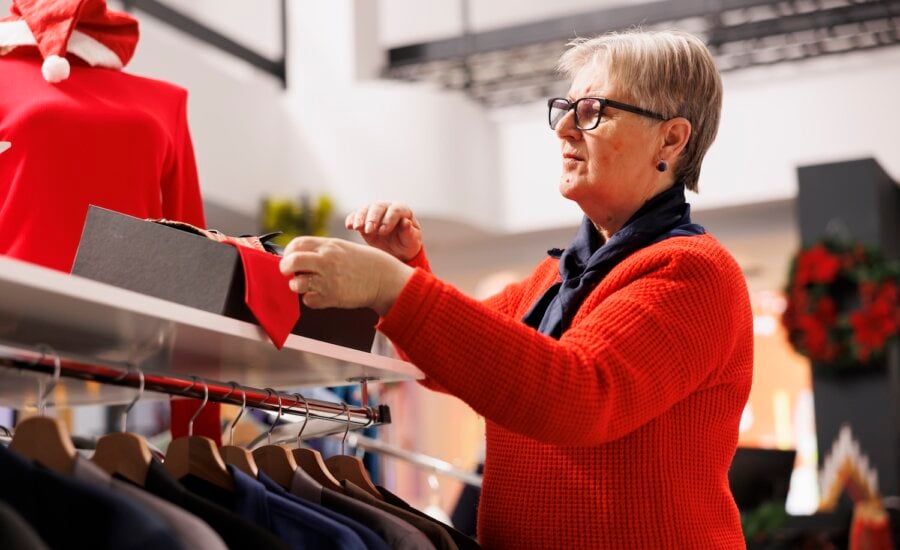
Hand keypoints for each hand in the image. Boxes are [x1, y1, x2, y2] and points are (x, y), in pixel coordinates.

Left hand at [279, 236, 413, 314]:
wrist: (384, 278)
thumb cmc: (363, 262)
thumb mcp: (341, 247)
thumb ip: (320, 249)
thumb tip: (296, 255)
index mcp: (328, 245)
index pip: (296, 244)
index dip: (288, 252)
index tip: (290, 258)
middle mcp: (327, 261)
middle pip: (291, 262)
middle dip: (285, 268)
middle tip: (289, 272)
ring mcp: (329, 280)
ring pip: (297, 283)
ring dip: (297, 285)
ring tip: (306, 284)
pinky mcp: (333, 297)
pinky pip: (309, 300)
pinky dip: (311, 299)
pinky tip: (319, 294)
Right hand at [345, 202, 422, 261]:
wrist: (398, 251)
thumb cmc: (407, 244)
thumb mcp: (412, 241)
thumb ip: (409, 232)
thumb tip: (406, 222)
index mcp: (403, 210)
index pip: (395, 210)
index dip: (389, 219)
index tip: (383, 231)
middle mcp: (388, 208)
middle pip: (378, 207)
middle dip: (372, 218)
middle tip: (369, 230)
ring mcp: (375, 213)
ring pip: (365, 209)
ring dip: (360, 218)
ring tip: (356, 228)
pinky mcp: (364, 219)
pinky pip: (356, 215)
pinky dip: (351, 219)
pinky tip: (349, 226)